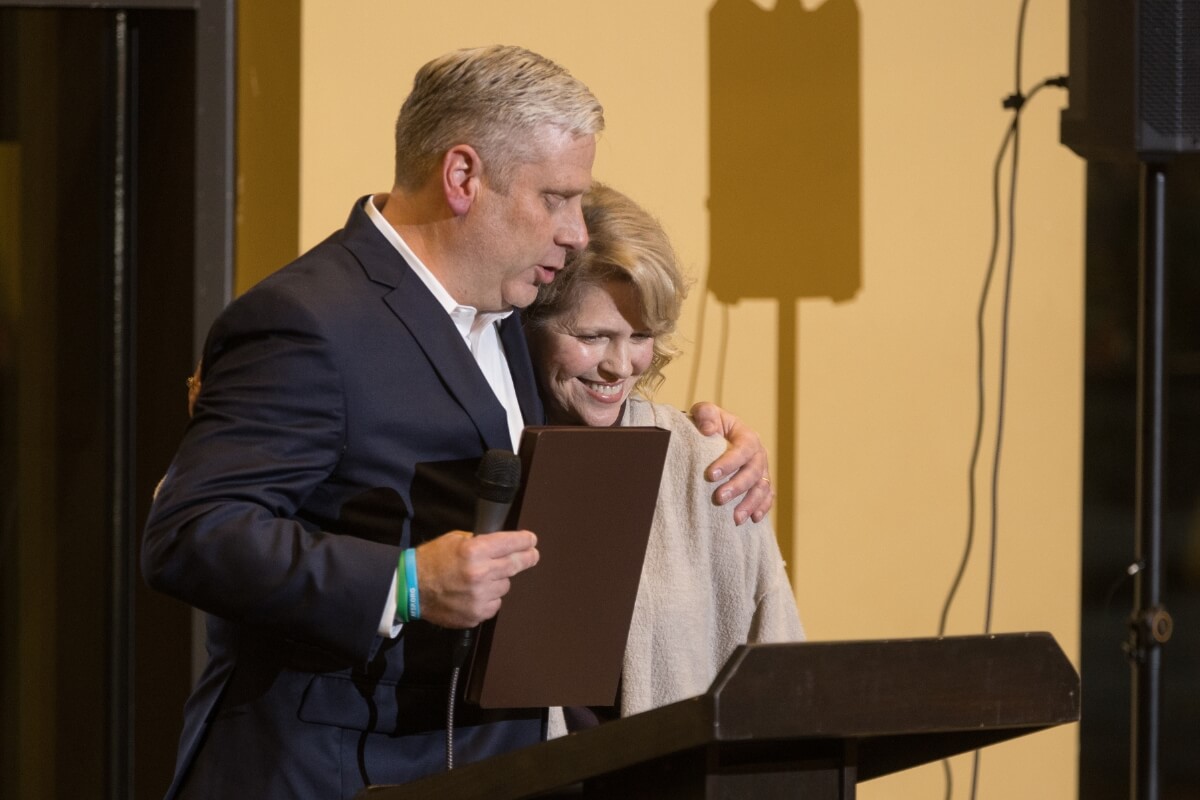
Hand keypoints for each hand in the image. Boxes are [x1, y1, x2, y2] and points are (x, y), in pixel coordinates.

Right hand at [414, 530, 539, 627]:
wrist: (411, 588)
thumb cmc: (432, 560)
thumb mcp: (455, 540)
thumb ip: (479, 542)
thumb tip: (501, 545)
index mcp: (475, 551)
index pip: (511, 544)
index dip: (525, 541)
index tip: (532, 541)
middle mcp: (480, 574)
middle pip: (515, 565)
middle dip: (527, 558)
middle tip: (533, 555)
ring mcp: (479, 597)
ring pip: (505, 586)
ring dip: (498, 581)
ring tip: (480, 579)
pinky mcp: (476, 614)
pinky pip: (494, 604)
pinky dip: (489, 599)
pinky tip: (474, 594)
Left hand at [690, 401, 773, 524]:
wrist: (713, 437)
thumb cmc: (708, 424)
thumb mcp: (705, 413)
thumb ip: (705, 415)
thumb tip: (709, 430)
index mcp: (747, 436)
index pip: (742, 449)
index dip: (729, 462)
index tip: (710, 475)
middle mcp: (758, 454)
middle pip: (754, 472)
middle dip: (737, 486)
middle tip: (719, 498)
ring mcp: (761, 470)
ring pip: (762, 488)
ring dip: (750, 503)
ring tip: (735, 519)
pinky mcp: (760, 484)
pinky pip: (767, 497)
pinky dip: (762, 508)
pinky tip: (753, 520)